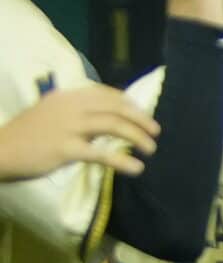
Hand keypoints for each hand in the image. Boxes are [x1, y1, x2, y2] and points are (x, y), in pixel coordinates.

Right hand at [0, 84, 158, 180]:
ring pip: (114, 126)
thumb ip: (77, 114)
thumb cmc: (26, 136)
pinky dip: (123, 161)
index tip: (143, 114)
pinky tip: (136, 168)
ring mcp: (68, 127)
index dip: (130, 103)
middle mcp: (70, 107)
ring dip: (138, 137)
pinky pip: (102, 154)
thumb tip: (108, 122)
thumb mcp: (51, 115)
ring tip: (150, 150)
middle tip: (155, 132)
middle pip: (116, 108)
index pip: (106, 94)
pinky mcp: (65, 148)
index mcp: (67, 97)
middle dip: (141, 119)